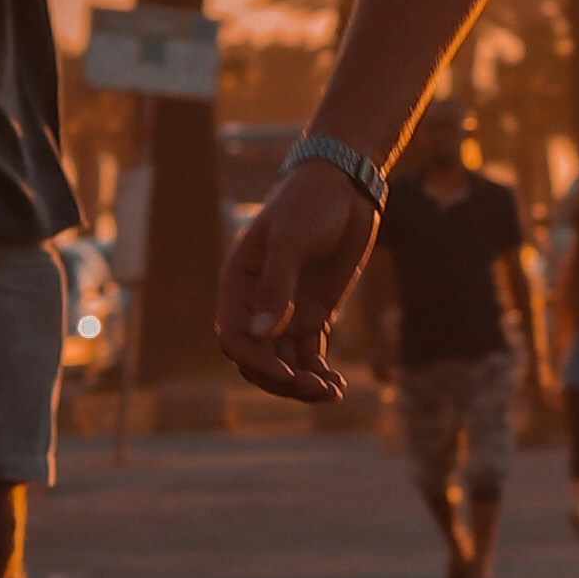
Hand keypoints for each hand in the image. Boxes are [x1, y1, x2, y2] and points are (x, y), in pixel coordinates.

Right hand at [219, 157, 380, 406]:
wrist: (345, 185)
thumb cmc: (310, 203)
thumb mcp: (291, 240)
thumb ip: (276, 286)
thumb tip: (260, 334)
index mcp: (238, 284)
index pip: (234, 338)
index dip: (255, 361)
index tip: (288, 374)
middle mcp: (257, 303)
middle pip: (257, 359)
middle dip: (283, 380)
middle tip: (316, 388)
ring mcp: (286, 310)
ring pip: (285, 363)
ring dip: (304, 383)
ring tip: (332, 392)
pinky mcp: (313, 313)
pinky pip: (310, 354)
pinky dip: (320, 372)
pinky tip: (338, 385)